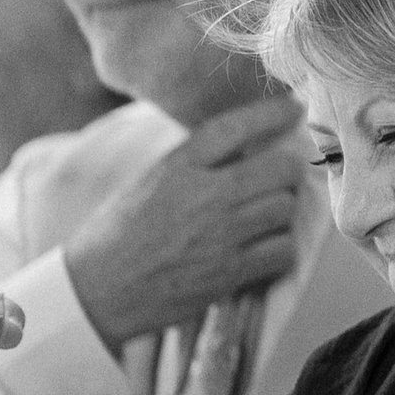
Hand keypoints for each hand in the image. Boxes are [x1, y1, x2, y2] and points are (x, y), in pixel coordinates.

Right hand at [64, 97, 304, 347]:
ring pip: (285, 209)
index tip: (294, 107)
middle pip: (280, 169)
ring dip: (283, 212)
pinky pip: (281, 251)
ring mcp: (220, 235)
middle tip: (280, 179)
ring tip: (267, 217)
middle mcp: (204, 195)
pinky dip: (280, 250)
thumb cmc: (124, 230)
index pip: (236, 127)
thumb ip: (197, 161)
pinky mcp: (229, 273)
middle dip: (287, 172)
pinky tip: (263, 249)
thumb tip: (247, 147)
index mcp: (179, 164)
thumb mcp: (153, 178)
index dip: (273, 112)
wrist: (101, 287)